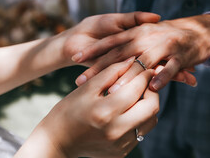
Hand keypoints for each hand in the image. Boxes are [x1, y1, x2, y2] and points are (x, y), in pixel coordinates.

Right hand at [16, 57, 158, 157]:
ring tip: (137, 95)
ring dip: (148, 105)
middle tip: (145, 81)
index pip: (136, 89)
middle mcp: (116, 131)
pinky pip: (140, 132)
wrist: (56, 141)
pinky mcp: (121, 152)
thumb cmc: (68, 110)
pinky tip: (129, 110)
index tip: (146, 66)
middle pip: (151, 107)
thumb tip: (132, 60)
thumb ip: (110, 72)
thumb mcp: (86, 88)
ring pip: (150, 121)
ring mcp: (120, 145)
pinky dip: (139, 118)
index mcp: (105, 112)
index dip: (144, 75)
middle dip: (152, 91)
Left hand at [74, 14, 209, 90]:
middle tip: (81, 81)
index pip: (110, 41)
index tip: (74, 57)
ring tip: (111, 90)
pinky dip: (162, 76)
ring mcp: (163, 46)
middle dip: (99, 67)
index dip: (92, 49)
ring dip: (127, 77)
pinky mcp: (180, 55)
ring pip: (142, 62)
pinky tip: (152, 88)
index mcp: (136, 32)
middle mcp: (146, 37)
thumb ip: (128, 40)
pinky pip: (170, 67)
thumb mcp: (146, 33)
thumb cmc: (167, 35)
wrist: (198, 31)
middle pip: (119, 53)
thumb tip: (109, 53)